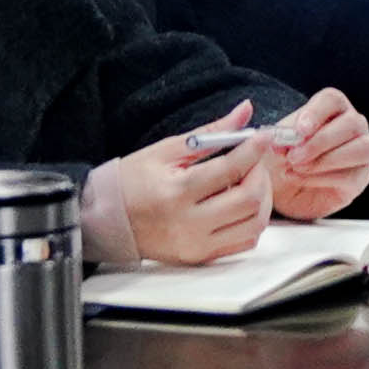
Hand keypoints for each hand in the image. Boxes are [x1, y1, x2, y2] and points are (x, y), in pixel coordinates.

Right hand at [91, 122, 278, 270]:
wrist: (105, 219)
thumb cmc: (133, 180)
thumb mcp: (167, 149)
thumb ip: (211, 132)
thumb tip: (246, 111)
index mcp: (177, 191)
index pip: (230, 169)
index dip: (254, 149)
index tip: (263, 137)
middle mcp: (189, 223)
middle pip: (249, 200)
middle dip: (260, 175)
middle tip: (254, 161)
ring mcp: (196, 244)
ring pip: (254, 224)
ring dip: (261, 199)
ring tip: (248, 181)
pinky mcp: (200, 257)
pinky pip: (244, 242)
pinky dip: (251, 222)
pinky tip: (239, 205)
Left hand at [258, 91, 368, 218]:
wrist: (284, 188)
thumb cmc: (283, 157)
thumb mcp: (277, 144)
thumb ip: (281, 137)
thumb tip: (280, 137)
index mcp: (332, 108)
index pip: (333, 100)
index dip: (316, 113)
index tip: (300, 131)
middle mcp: (353, 125)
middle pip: (351, 123)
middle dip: (320, 142)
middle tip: (293, 157)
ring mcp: (362, 151)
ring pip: (361, 149)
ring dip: (325, 160)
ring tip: (297, 168)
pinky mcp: (360, 177)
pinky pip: (351, 176)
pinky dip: (322, 179)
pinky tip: (300, 179)